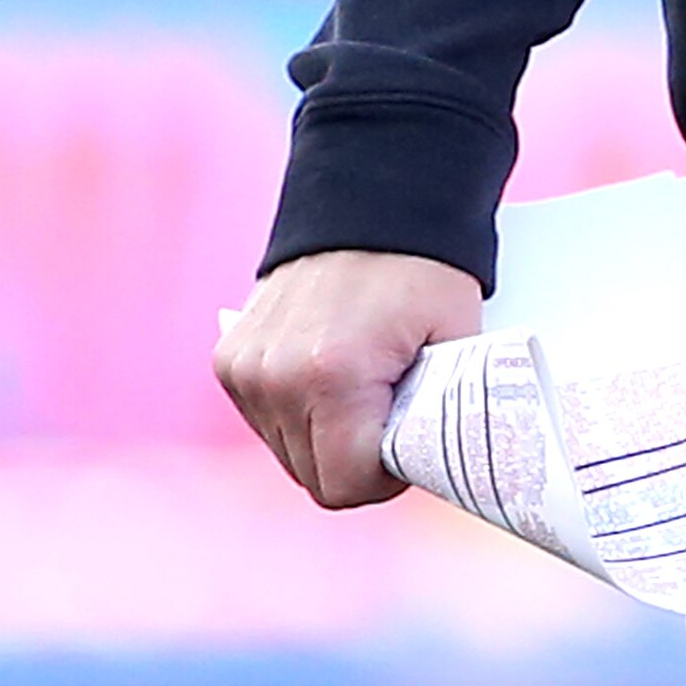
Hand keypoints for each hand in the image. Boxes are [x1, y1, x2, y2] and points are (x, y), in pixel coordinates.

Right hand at [216, 248, 483, 507]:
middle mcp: (273, 378)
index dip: (384, 479)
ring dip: (324, 439)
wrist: (371, 199)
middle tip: (390, 419)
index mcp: (332, 377)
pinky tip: (329, 378)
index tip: (406, 446)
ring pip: (287, 453)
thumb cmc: (424, 271)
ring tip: (361, 391)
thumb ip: (436, 417)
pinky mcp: (229, 360)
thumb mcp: (456, 345)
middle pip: (313, 477)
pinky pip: (265, 420)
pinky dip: (298, 413)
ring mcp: (244, 369)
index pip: (346, 486)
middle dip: (355, 462)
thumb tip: (429, 469)